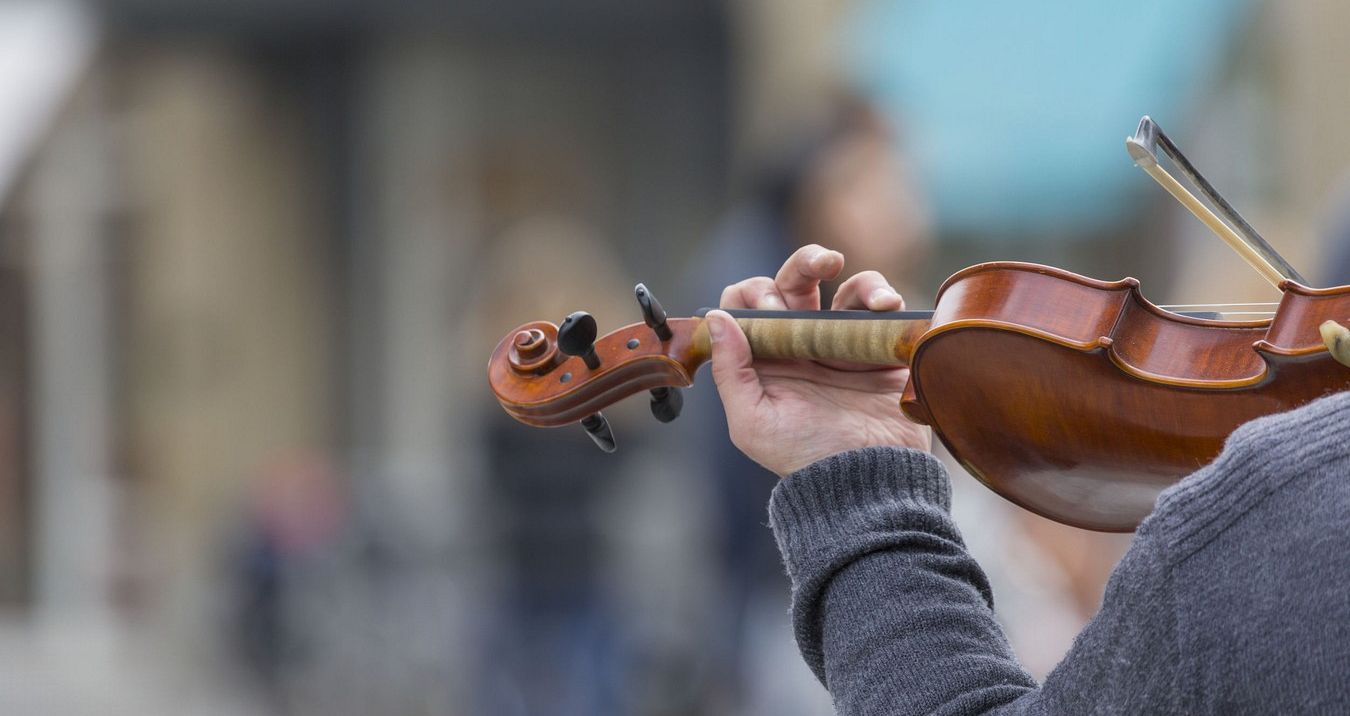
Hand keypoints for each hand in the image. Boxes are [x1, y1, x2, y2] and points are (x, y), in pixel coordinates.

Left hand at [706, 245, 931, 476]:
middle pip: (792, 281)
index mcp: (764, 357)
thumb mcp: (753, 422)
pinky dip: (882, 294)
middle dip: (803, 264)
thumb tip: (717, 318)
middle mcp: (799, 343)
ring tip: (872, 297)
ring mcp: (840, 342)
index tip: (771, 312)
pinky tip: (886, 305)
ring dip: (856, 281)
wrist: (871, 478)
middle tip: (819, 267)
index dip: (752, 295)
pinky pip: (878, 304)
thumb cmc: (807, 457)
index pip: (744, 304)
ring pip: (840, 285)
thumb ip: (732, 371)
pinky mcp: (878, 345)